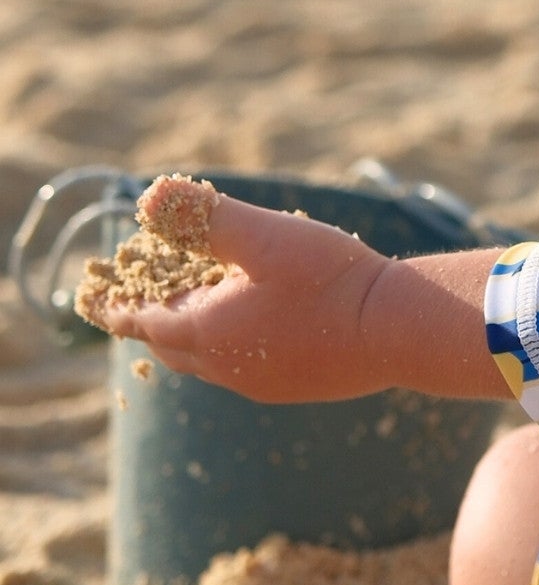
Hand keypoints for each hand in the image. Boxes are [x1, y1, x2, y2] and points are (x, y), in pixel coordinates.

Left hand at [98, 190, 504, 403]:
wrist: (397, 331)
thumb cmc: (330, 279)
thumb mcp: (264, 235)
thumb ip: (203, 216)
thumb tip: (145, 196)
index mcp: (205, 330)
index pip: (138, 321)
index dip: (114, 305)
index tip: (94, 296)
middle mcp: (224, 366)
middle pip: (168, 345)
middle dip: (151, 319)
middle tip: (145, 295)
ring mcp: (259, 383)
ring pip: (206, 361)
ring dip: (193, 333)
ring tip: (199, 306)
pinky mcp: (292, 387)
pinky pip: (242, 368)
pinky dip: (231, 345)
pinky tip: (258, 325)